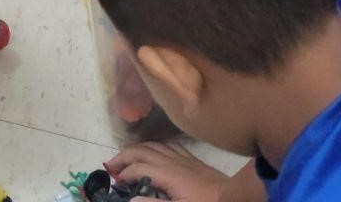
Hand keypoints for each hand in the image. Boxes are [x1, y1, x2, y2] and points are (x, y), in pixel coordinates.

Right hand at [107, 142, 235, 201]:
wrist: (230, 197)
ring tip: (126, 156)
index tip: (115, 182)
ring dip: (136, 148)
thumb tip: (131, 200)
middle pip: (142, 151)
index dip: (124, 174)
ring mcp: (182, 157)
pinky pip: (169, 144)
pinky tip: (153, 149)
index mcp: (167, 174)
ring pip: (153, 144)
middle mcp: (171, 161)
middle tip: (111, 165)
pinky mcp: (191, 158)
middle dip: (124, 156)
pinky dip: (155, 144)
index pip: (138, 169)